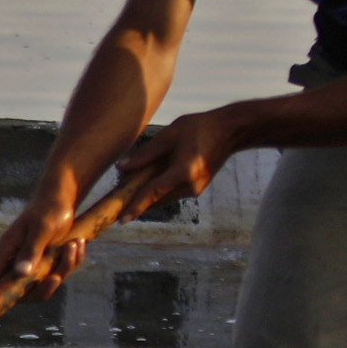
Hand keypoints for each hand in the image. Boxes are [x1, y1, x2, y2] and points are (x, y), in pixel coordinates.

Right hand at [0, 184, 88, 302]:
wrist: (61, 198)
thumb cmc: (48, 210)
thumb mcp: (41, 229)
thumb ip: (31, 251)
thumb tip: (20, 273)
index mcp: (9, 250)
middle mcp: (18, 260)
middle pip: (25, 289)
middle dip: (49, 282)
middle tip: (62, 267)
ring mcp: (33, 262)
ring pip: (47, 282)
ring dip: (66, 266)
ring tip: (73, 244)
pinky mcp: (46, 261)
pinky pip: (60, 272)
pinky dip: (73, 261)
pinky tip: (77, 243)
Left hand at [113, 108, 239, 217]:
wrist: (230, 131)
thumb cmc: (199, 128)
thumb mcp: (170, 135)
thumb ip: (145, 153)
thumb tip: (121, 167)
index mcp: (184, 172)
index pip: (153, 193)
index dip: (136, 206)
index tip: (122, 220)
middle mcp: (191, 186)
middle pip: (157, 199)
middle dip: (137, 200)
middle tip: (115, 199)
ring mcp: (195, 189)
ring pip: (164, 198)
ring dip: (148, 195)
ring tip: (129, 186)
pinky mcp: (197, 188)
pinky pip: (172, 192)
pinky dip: (159, 189)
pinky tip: (149, 179)